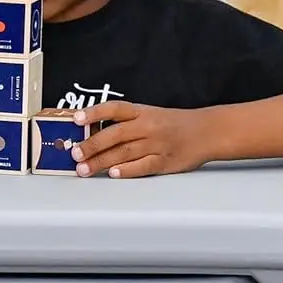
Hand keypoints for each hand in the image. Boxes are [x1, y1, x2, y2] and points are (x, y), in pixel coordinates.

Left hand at [69, 101, 208, 178]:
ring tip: (84, 169)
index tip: (76, 119)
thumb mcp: (150, 115)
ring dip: (102, 162)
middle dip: (92, 145)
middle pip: (115, 134)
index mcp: (142, 112)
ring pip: (125, 153)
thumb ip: (125, 124)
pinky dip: (127, 170)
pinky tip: (113, 174)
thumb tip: (92, 134)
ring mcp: (157, 144)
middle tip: (75, 154)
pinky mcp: (165, 161)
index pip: (114, 109)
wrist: (207, 131)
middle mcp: (148, 126)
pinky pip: (143, 166)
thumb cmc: (174, 124)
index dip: (94, 113)